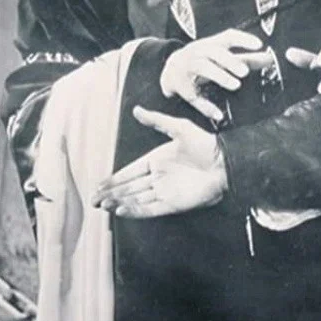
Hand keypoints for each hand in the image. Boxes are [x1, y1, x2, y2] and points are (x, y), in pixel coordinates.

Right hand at [91, 106, 226, 216]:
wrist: (226, 162)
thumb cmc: (206, 144)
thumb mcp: (180, 128)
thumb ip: (157, 121)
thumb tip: (136, 110)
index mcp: (156, 161)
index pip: (129, 172)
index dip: (113, 179)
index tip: (98, 185)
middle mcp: (158, 178)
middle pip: (129, 188)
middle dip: (111, 194)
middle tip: (93, 200)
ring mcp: (164, 191)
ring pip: (136, 199)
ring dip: (119, 202)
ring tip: (103, 205)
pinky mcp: (173, 204)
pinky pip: (150, 209)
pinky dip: (135, 210)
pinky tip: (121, 210)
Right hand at [160, 29, 265, 121]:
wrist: (170, 68)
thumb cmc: (204, 60)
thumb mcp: (223, 57)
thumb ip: (247, 59)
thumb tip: (270, 59)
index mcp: (212, 43)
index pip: (228, 37)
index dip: (243, 39)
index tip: (260, 44)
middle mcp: (198, 51)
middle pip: (213, 52)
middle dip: (229, 61)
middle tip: (245, 72)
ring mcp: (186, 66)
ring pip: (201, 68)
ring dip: (219, 76)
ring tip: (236, 85)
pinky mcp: (178, 84)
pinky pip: (192, 95)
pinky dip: (205, 106)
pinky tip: (219, 115)